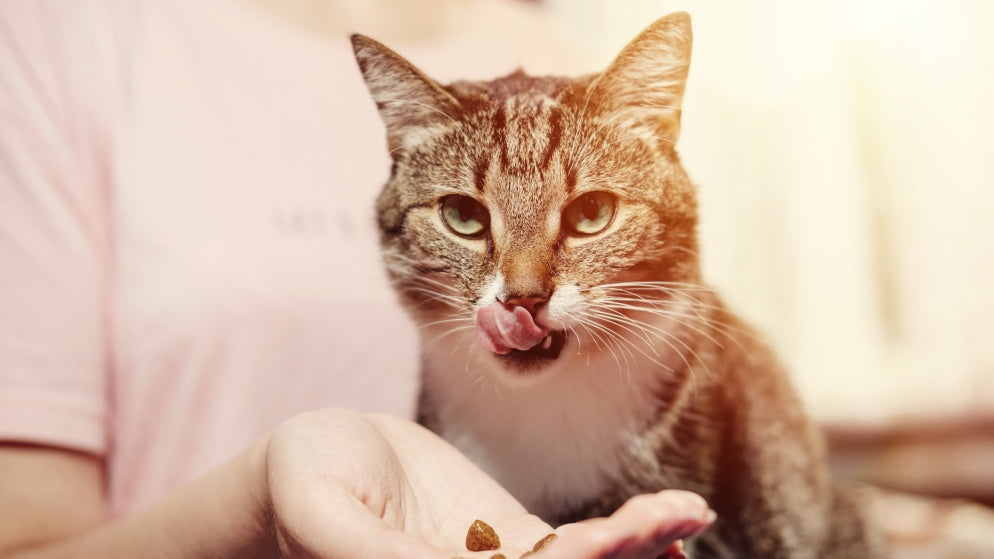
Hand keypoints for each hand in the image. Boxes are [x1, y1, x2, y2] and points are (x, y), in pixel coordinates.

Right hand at [262, 409, 714, 557]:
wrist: (317, 459)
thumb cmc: (303, 482)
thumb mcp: (323, 516)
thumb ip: (376, 555)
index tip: (614, 541)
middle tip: (675, 529)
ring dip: (636, 552)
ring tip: (687, 517)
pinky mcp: (513, 546)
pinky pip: (577, 548)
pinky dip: (626, 537)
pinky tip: (670, 518)